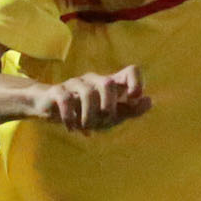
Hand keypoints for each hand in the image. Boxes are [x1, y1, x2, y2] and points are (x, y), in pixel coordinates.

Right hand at [32, 66, 150, 132]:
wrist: (51, 109)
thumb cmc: (87, 113)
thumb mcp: (112, 116)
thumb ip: (131, 110)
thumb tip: (150, 101)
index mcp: (112, 84)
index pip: (131, 71)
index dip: (136, 82)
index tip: (134, 98)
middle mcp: (95, 80)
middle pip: (108, 83)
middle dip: (108, 106)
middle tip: (104, 120)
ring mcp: (75, 83)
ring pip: (87, 93)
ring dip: (89, 116)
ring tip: (86, 127)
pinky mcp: (57, 91)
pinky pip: (66, 100)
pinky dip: (71, 118)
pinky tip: (73, 129)